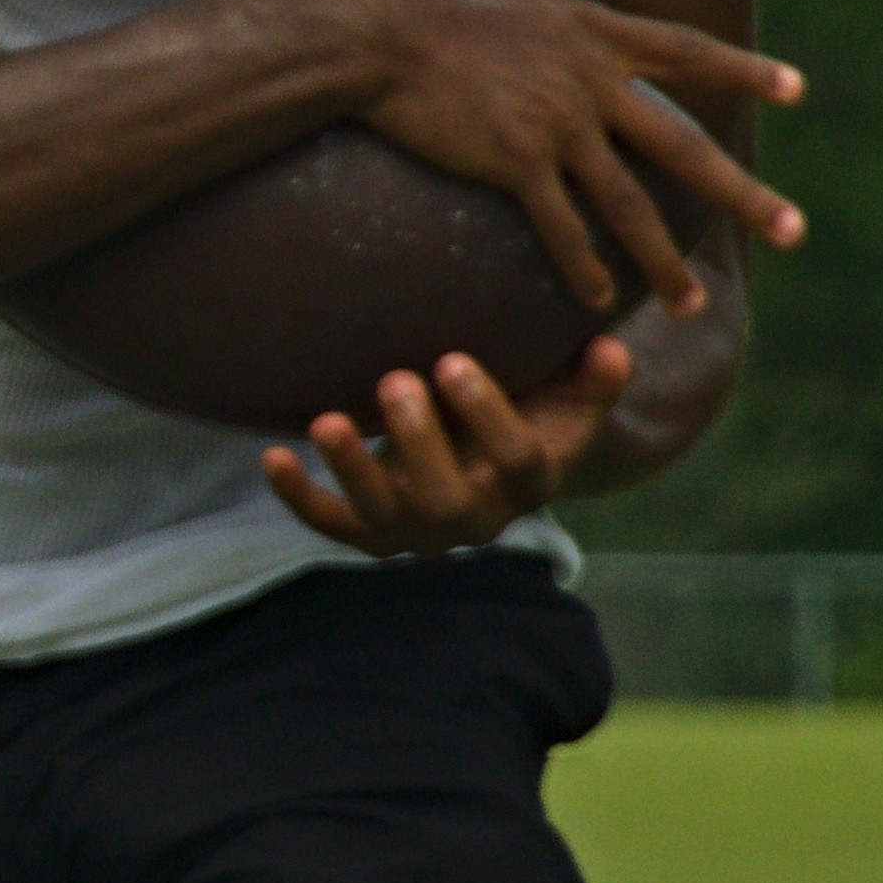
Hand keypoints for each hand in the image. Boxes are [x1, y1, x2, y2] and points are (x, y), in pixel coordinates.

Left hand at [262, 334, 636, 560]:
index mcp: (531, 483)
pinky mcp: (373, 533)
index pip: (517, 460)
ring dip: (353, 472)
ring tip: (326, 423)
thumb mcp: (570, 397)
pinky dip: (301, 497)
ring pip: (385, 517)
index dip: (488, 414)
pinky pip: (333, 525)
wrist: (487, 459)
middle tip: (396, 380)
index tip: (455, 361)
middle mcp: (476, 519)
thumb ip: (595, 377)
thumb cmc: (531, 411)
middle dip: (418, 442)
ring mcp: (420, 531)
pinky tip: (272, 458)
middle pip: (447, 498)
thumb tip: (609, 349)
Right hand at [352, 0, 801, 322]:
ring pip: (630, 204)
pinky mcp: (516, 161)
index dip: (744, 70)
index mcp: (586, 29)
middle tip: (796, 230)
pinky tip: (597, 304)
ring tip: (692, 305)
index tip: (797, 88)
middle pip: (683, 144)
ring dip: (663, 261)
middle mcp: (589, 79)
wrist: (370, 23)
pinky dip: (583, 270)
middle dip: (743, 192)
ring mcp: (558, 123)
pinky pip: (561, 228)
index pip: (684, 49)